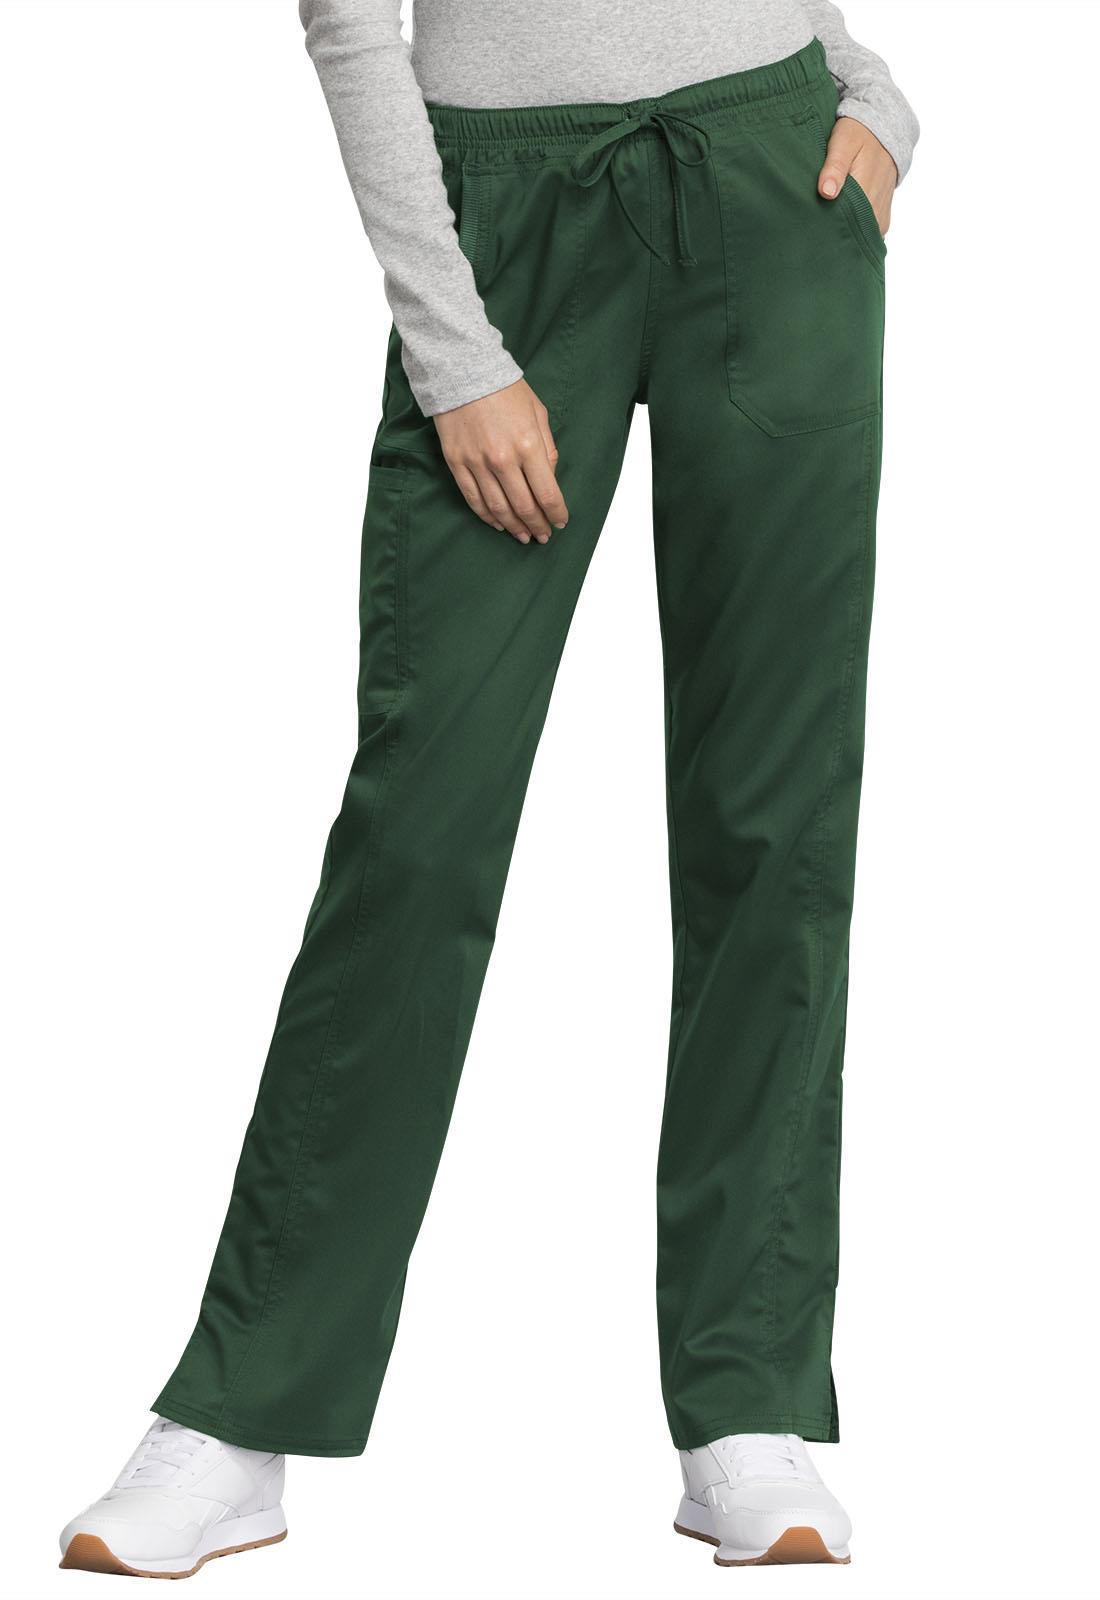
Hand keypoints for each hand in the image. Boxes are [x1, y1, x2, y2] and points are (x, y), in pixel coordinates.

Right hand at [433, 378, 568, 545]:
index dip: (556, 513)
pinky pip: (474, 499)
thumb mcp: (538, 412)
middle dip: (538, 525)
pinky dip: (488, 516)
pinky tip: (499, 523)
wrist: (463, 371)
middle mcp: (503, 459)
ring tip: (523, 536)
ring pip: (499, 509)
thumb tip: (550, 477)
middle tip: (544, 535)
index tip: (561, 522)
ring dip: (514, 527)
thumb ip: (547, 447)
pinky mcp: (457, 463)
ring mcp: (477, 463)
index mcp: (528, 445)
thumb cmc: (505, 389)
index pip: (547, 493)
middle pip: (524, 506)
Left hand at [817, 116, 896, 237]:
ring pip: (858, 235)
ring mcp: (880, 216)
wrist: (883, 131)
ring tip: (824, 224)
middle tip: (811, 226)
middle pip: (850, 234)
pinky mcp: (881, 218)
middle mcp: (876, 209)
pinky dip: (852, 230)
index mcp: (867, 192)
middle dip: (831, 232)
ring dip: (842, 232)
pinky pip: (866, 232)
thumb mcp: (844, 143)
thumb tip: (827, 192)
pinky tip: (838, 222)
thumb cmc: (859, 134)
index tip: (809, 225)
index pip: (844, 223)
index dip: (825, 227)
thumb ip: (835, 167)